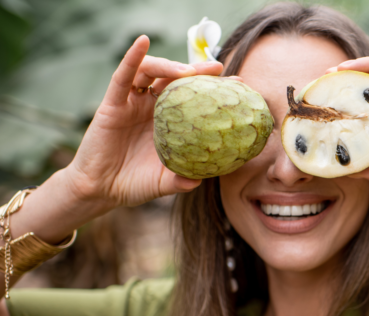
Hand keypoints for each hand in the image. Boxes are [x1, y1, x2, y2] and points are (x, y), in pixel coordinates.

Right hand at [63, 35, 224, 207]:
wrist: (101, 190)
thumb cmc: (133, 183)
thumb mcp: (163, 183)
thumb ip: (180, 181)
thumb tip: (200, 182)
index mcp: (168, 122)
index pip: (192, 97)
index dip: (211, 88)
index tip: (237, 85)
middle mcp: (152, 108)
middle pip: (175, 79)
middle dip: (197, 71)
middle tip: (217, 69)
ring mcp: (132, 103)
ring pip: (152, 72)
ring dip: (170, 66)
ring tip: (188, 70)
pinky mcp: (112, 103)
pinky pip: (123, 76)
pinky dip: (133, 56)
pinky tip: (143, 42)